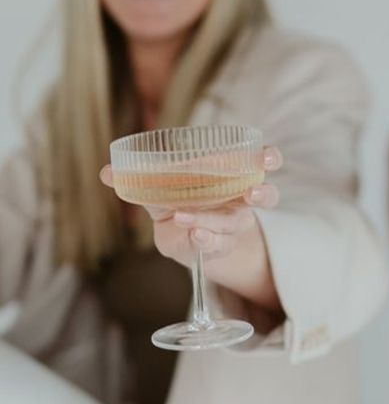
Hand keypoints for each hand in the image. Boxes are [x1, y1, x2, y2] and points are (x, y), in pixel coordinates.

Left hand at [99, 146, 281, 267]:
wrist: (185, 239)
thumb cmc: (179, 204)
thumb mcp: (161, 191)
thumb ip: (139, 181)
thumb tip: (106, 172)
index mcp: (233, 173)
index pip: (259, 162)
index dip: (267, 158)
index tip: (267, 157)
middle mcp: (240, 198)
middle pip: (266, 194)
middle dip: (263, 192)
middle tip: (252, 193)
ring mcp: (232, 224)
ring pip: (238, 223)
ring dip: (221, 223)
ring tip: (199, 225)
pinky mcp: (220, 246)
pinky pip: (217, 243)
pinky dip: (204, 239)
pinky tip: (193, 236)